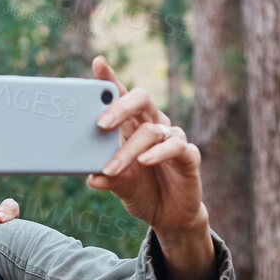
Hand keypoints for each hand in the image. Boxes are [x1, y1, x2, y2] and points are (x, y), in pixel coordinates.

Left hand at [86, 56, 207, 235]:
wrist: (169, 215)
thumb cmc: (141, 191)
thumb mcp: (119, 184)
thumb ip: (106, 177)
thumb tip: (90, 177)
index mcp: (132, 125)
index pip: (120, 95)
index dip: (111, 78)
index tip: (98, 63)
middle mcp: (153, 125)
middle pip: (141, 99)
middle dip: (120, 107)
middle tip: (100, 124)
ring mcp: (172, 138)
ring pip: (152, 130)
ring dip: (129, 150)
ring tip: (111, 167)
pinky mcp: (188, 156)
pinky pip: (176, 147)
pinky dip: (159, 153)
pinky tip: (145, 161)